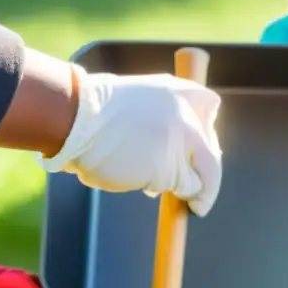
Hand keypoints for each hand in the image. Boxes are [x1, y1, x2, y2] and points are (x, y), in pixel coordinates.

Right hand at [38, 69, 222, 216]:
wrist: (75, 120)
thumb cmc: (96, 115)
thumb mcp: (140, 98)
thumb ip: (165, 115)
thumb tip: (182, 150)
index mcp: (178, 91)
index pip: (210, 107)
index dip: (206, 131)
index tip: (202, 148)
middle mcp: (187, 114)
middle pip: (212, 152)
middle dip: (207, 176)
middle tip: (199, 196)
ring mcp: (182, 142)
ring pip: (200, 176)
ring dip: (183, 186)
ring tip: (150, 183)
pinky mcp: (171, 169)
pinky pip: (183, 189)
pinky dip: (170, 193)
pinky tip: (144, 183)